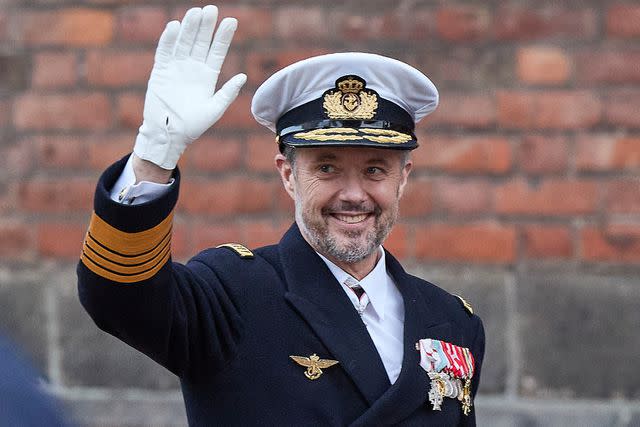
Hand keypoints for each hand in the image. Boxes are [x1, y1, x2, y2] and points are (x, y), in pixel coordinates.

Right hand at [133, 6, 246, 169]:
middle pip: (200, 42)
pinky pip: (165, 52)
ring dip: (189, 28)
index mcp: (207, 76)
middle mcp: (192, 68)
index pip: (216, 51)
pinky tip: (175, 26)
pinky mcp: (160, 72)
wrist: (169, 135)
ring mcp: (176, 68)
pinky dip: (168, 40)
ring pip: (183, 43)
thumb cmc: (194, 126)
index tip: (231, 21)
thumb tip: (243, 76)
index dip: (223, 36)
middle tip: (212, 9)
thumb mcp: (215, 109)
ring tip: (196, 12)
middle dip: (206, 26)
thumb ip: (227, 93)